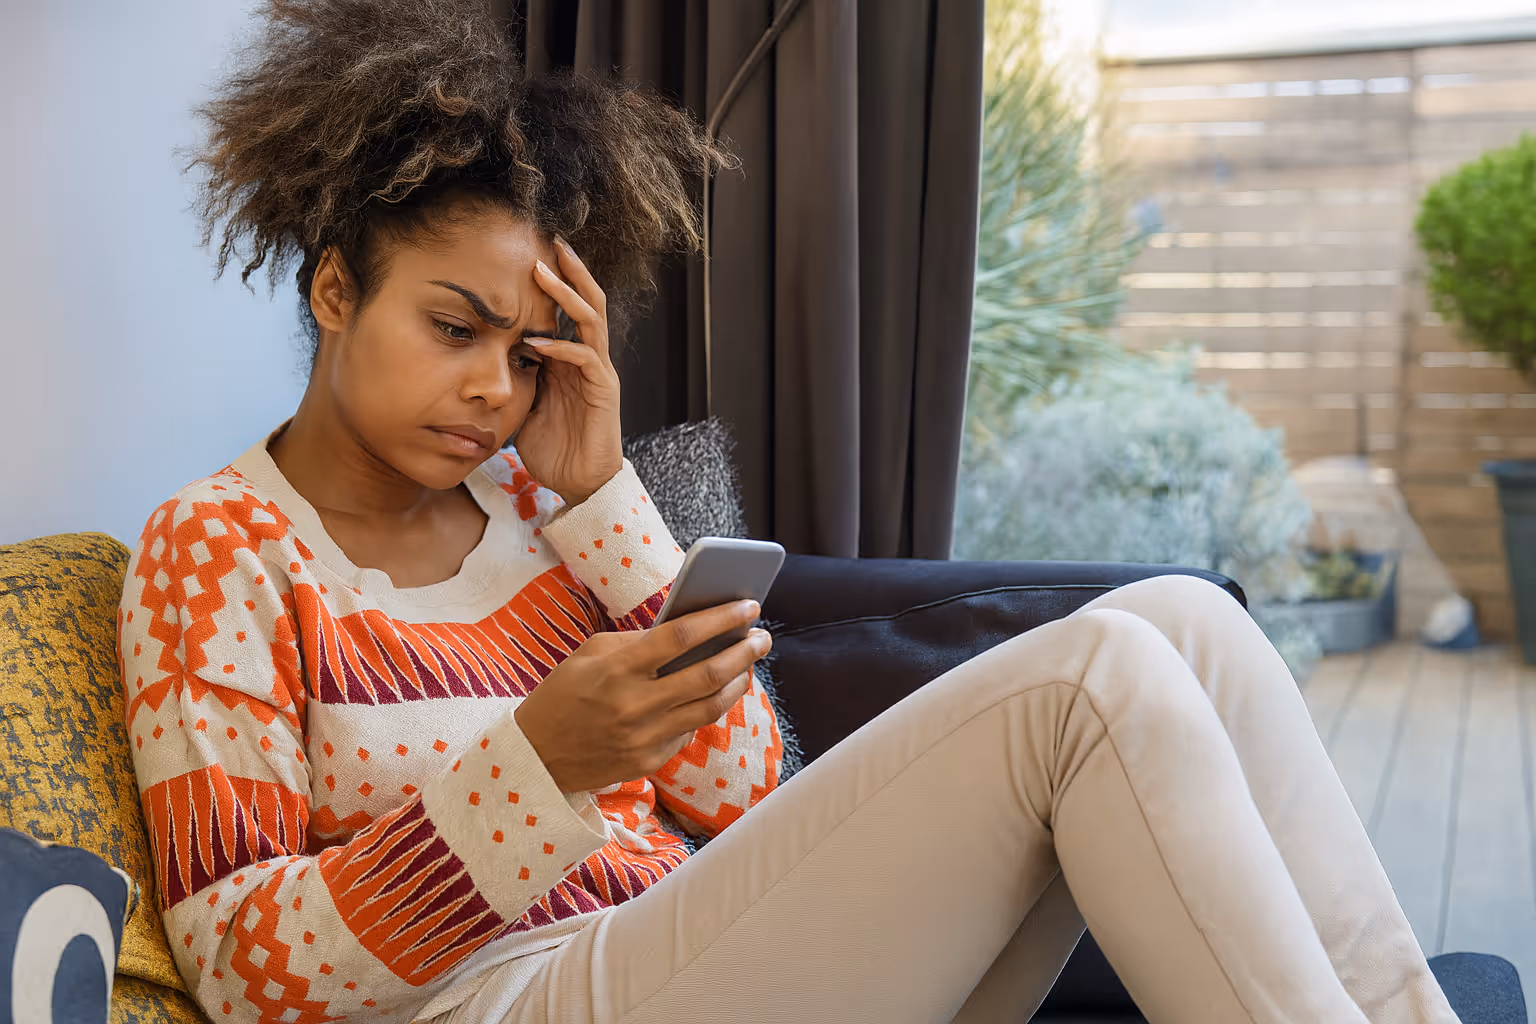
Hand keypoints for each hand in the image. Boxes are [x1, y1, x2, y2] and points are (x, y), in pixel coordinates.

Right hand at [514, 601, 771, 792]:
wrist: (535, 758)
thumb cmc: (561, 695)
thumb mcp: (588, 654)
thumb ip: (636, 641)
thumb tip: (686, 631)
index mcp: (616, 669)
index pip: (680, 637)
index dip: (720, 619)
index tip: (747, 606)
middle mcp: (634, 705)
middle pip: (706, 674)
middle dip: (743, 652)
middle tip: (762, 637)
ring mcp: (644, 737)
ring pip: (709, 707)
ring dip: (736, 682)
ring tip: (748, 664)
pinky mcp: (649, 761)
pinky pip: (690, 730)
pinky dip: (706, 708)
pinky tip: (715, 693)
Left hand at [515, 237, 622, 506]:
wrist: (580, 484)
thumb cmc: (552, 448)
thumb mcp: (523, 405)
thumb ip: (513, 378)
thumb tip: (482, 358)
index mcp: (570, 359)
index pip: (565, 309)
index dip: (552, 283)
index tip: (527, 254)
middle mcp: (587, 359)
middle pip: (586, 302)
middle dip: (569, 272)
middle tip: (548, 242)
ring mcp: (598, 373)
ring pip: (590, 319)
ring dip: (567, 294)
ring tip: (544, 271)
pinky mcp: (602, 391)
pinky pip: (585, 359)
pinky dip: (562, 346)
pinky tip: (537, 341)